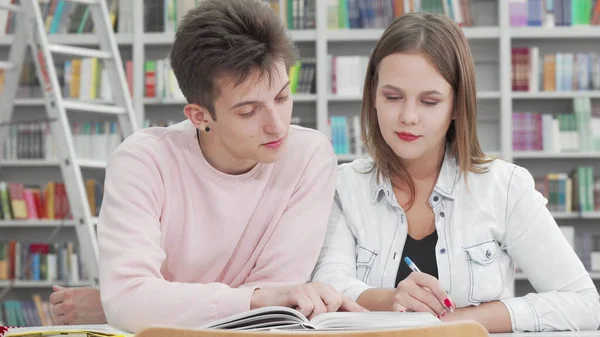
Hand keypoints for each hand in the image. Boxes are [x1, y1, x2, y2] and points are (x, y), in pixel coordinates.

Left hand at [49, 285, 106, 324]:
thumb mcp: (82, 290)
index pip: (53, 297)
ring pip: (58, 318)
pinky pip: (64, 324)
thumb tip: (55, 287)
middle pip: (54, 308)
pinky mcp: (73, 323)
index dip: (56, 299)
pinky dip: (68, 322)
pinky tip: (76, 318)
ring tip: (75, 313)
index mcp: (70, 293)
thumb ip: (66, 290)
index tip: (61, 301)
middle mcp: (68, 304)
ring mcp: (70, 314)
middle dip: (60, 308)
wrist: (109, 308)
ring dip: (64, 316)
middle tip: (70, 307)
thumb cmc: (98, 298)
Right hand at [251, 282, 366, 318]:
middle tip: (312, 319)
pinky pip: (308, 306)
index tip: (369, 316)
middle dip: (326, 314)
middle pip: (335, 302)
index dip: (358, 309)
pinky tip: (295, 311)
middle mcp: (321, 287)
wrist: (267, 301)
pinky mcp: (297, 290)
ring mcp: (309, 287)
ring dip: (311, 317)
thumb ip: (327, 315)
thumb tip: (343, 324)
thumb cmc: (292, 307)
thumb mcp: (312, 312)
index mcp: (327, 293)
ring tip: (302, 316)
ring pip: (321, 308)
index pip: (346, 301)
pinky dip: (302, 313)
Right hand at [392, 272, 455, 317]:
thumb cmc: (413, 293)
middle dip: (439, 306)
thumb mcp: (424, 288)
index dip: (443, 294)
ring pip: (421, 307)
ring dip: (432, 313)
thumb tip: (450, 304)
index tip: (449, 303)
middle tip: (444, 312)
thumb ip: (437, 293)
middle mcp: (406, 284)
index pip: (432, 282)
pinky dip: (415, 317)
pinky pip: (408, 314)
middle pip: (428, 296)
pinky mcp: (396, 306)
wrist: (395, 297)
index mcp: (415, 276)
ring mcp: (400, 295)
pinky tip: (421, 318)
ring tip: (436, 315)